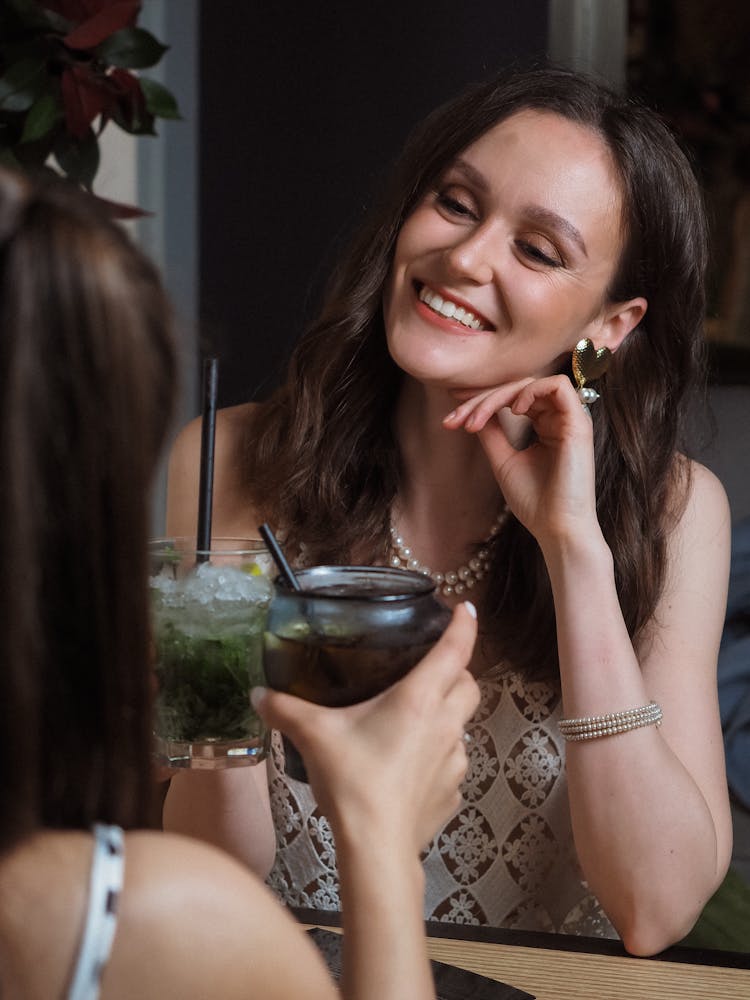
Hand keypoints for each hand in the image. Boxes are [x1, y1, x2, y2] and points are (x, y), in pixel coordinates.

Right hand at [252, 603, 479, 855]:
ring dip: (448, 716)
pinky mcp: (452, 793)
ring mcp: (455, 762)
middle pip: (468, 684)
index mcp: (420, 699)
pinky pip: (452, 765)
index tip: (465, 607)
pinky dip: (439, 758)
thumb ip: (285, 709)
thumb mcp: (313, 736)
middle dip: (457, 670)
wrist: (377, 849)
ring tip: (416, 721)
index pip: (455, 649)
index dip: (464, 624)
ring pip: (463, 725)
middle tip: (432, 667)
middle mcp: (446, 724)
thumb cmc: (353, 781)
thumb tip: (258, 694)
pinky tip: (411, 768)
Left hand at [444, 375, 598, 544]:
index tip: (451, 416)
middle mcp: (559, 419)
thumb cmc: (534, 502)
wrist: (556, 529)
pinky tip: (512, 411)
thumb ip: (492, 432)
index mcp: (545, 426)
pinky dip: (530, 392)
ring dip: (498, 396)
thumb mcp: (503, 460)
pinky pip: (558, 386)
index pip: (511, 398)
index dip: (480, 400)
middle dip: (481, 398)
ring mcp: (571, 420)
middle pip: (517, 388)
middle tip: (456, 419)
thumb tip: (474, 409)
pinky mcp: (579, 424)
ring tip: (476, 421)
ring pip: (532, 383)